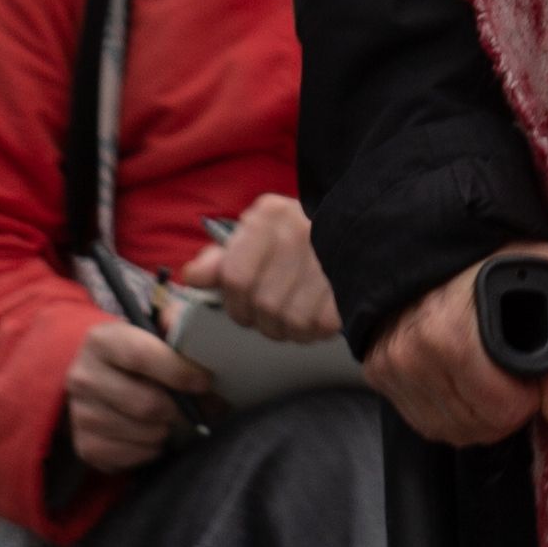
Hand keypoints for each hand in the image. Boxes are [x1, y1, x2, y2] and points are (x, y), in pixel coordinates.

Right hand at [61, 313, 215, 477]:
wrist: (99, 381)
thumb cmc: (137, 356)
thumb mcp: (153, 331)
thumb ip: (174, 323)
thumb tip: (182, 323)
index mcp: (101, 340)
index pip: (141, 356)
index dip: (178, 371)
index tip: (204, 381)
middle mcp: (83, 376)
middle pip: (145, 404)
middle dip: (178, 409)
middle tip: (192, 407)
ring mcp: (80, 414)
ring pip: (143, 433)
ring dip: (166, 430)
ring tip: (169, 418)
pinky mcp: (85, 446)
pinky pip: (132, 456)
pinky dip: (151, 449)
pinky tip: (151, 434)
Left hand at [200, 197, 338, 345]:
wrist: (356, 227)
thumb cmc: (296, 238)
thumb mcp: (257, 237)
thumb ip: (221, 258)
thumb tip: (191, 277)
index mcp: (270, 216)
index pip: (235, 276)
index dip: (234, 304)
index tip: (243, 308)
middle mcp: (299, 231)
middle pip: (264, 304)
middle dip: (263, 320)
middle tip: (272, 315)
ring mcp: (328, 257)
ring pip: (291, 320)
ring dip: (289, 329)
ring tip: (295, 316)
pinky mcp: (351, 283)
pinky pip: (320, 325)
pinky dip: (315, 330)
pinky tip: (317, 316)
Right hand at [361, 251, 547, 448]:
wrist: (439, 234)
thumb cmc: (500, 253)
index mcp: (449, 332)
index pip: (500, 410)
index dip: (530, 396)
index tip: (531, 371)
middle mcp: (410, 353)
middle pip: (477, 426)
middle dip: (507, 407)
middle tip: (513, 371)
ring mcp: (390, 365)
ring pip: (451, 431)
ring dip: (480, 414)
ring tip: (490, 373)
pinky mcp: (378, 372)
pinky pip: (425, 422)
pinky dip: (452, 412)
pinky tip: (465, 380)